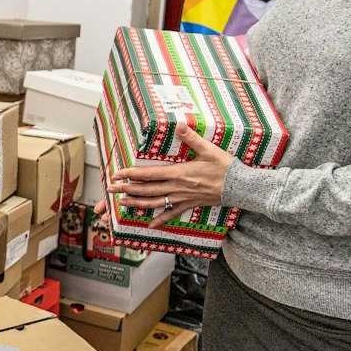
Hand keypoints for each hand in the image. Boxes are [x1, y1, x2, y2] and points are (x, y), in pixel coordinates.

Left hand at [106, 123, 231, 225]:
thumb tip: (179, 124)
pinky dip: (160, 219)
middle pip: (147, 190)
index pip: (149, 174)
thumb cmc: (225, 167)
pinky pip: (172, 213)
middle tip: (110, 191)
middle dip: (127, 190)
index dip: (131, 175)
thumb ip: (191, 138)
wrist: (240, 186)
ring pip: (155, 203)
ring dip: (137, 204)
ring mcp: (182, 198)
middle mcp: (177, 187)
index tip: (117, 175)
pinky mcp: (190, 204)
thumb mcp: (208, 149)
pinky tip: (150, 225)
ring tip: (122, 204)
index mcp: (179, 173)